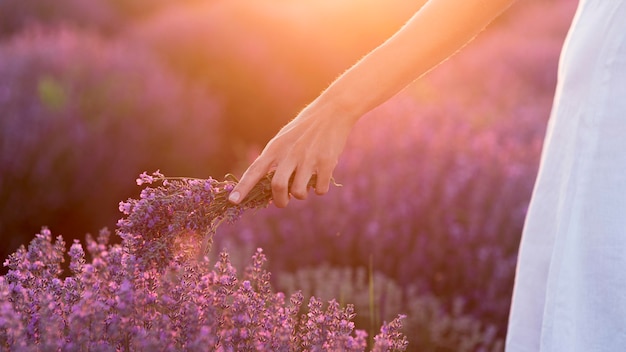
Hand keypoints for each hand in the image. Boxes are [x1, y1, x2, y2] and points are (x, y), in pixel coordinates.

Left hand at [228, 102, 353, 206]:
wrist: (333, 110)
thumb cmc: (306, 127)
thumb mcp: (285, 138)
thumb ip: (276, 160)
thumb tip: (273, 188)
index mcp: (276, 147)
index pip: (255, 170)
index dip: (243, 187)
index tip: (232, 201)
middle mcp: (290, 153)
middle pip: (277, 187)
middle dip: (279, 201)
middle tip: (283, 202)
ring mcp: (308, 158)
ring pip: (298, 192)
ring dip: (301, 195)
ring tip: (305, 186)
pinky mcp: (326, 162)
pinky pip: (319, 189)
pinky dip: (319, 190)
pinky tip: (321, 179)